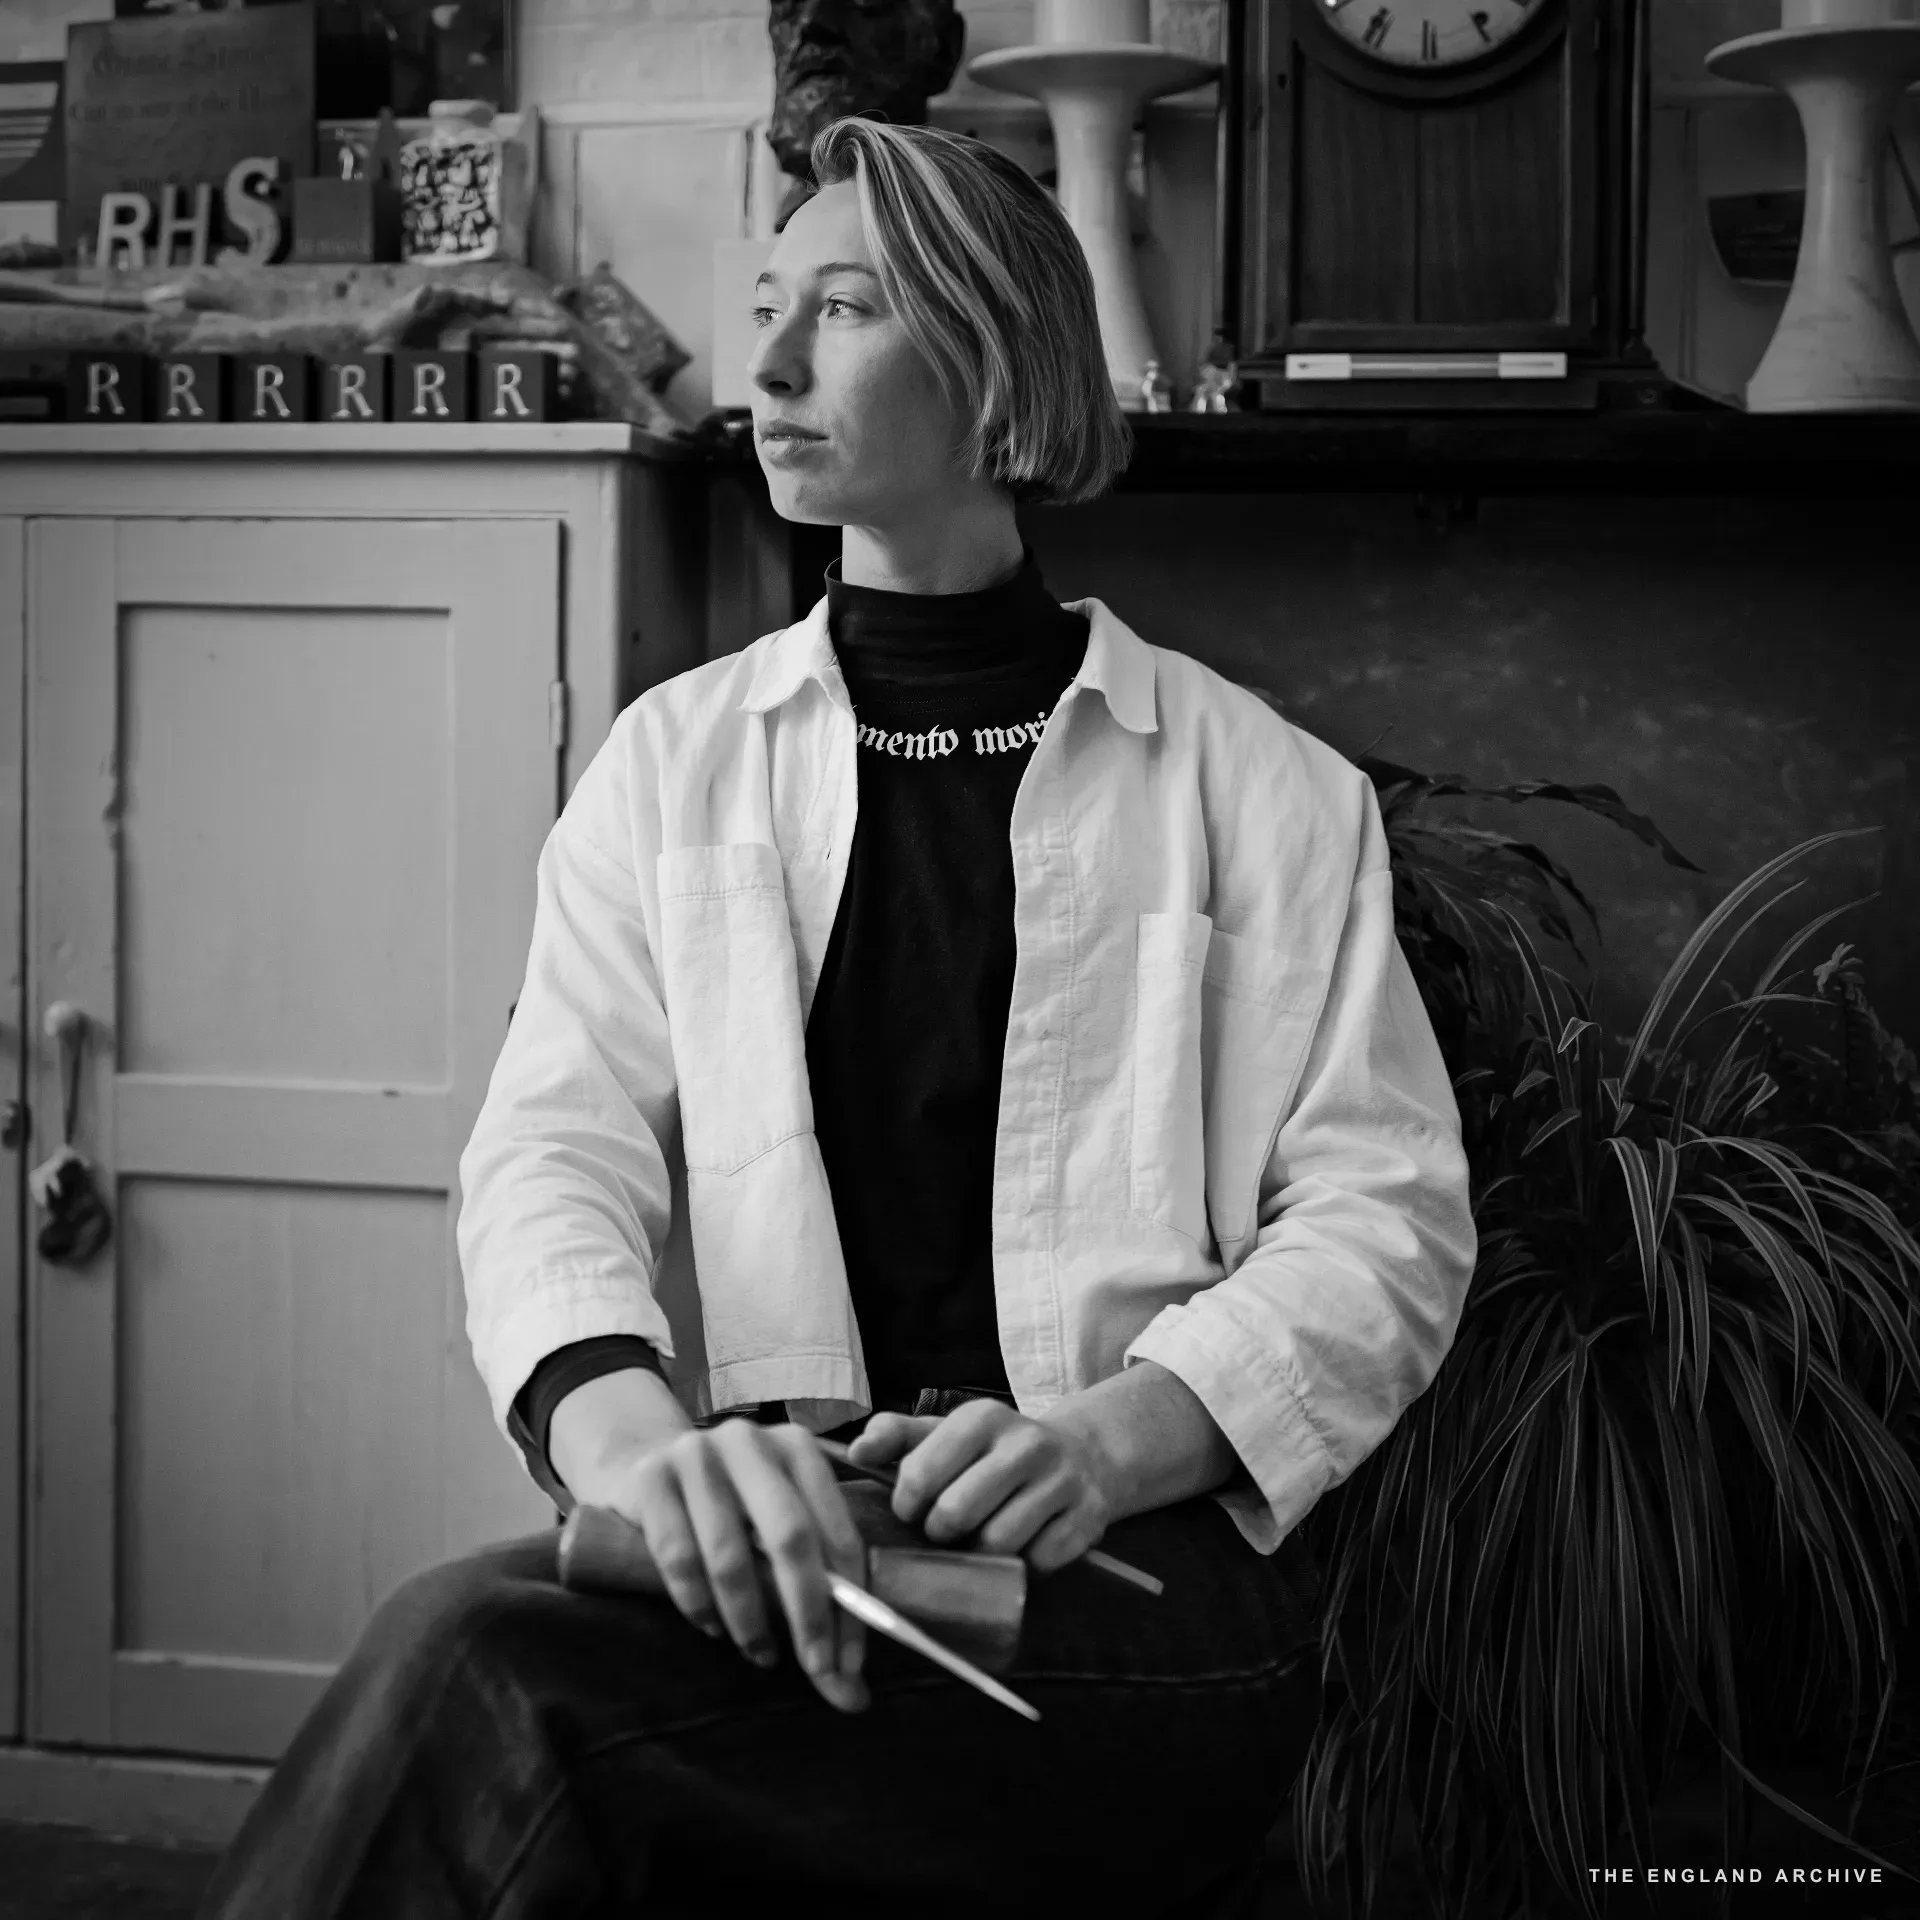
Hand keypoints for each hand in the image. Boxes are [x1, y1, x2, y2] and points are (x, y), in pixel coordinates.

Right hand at [592, 1418, 868, 1712]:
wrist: (645, 1464)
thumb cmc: (729, 1508)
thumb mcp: (776, 1530)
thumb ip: (816, 1597)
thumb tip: (852, 1694)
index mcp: (798, 1449)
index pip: (838, 1532)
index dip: (851, 1604)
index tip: (850, 1666)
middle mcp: (751, 1441)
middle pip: (791, 1537)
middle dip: (808, 1614)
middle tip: (815, 1671)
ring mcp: (697, 1453)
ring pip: (730, 1554)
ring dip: (748, 1619)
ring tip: (758, 1653)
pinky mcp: (651, 1477)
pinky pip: (678, 1555)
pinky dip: (697, 1603)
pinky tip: (711, 1627)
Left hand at [850, 1399, 1115, 1572]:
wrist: (1079, 1456)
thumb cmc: (992, 1452)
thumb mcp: (944, 1433)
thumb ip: (895, 1436)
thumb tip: (855, 1452)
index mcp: (982, 1417)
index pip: (920, 1475)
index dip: (907, 1506)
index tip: (912, 1511)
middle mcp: (1026, 1442)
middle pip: (957, 1513)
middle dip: (940, 1533)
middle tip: (943, 1532)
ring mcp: (1062, 1479)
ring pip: (999, 1542)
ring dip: (980, 1554)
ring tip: (978, 1540)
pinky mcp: (1088, 1515)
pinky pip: (1040, 1561)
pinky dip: (1024, 1565)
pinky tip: (1020, 1547)